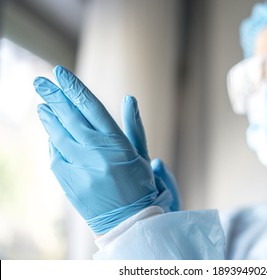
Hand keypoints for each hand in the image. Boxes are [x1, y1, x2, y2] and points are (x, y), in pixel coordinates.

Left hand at [34, 65, 170, 233]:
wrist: (129, 222)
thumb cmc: (140, 186)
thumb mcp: (141, 155)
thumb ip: (134, 125)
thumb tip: (129, 98)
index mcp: (118, 145)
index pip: (92, 108)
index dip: (74, 88)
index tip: (60, 73)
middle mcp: (97, 154)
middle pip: (71, 117)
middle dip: (54, 97)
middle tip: (41, 82)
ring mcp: (81, 169)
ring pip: (59, 136)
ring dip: (49, 118)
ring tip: (42, 105)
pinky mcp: (69, 183)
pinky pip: (56, 156)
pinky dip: (53, 142)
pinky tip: (51, 133)